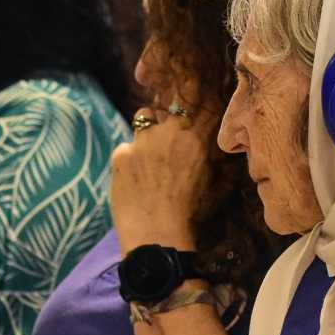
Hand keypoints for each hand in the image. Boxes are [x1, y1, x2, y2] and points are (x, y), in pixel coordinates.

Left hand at [109, 110, 216, 251]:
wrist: (158, 235)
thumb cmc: (190, 214)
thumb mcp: (213, 181)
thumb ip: (211, 155)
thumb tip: (211, 142)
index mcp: (196, 138)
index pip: (196, 101)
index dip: (190, 100)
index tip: (184, 108)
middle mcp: (170, 132)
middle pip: (164, 108)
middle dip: (163, 120)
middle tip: (163, 144)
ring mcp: (143, 141)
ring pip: (142, 119)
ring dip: (145, 133)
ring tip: (146, 160)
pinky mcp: (121, 154)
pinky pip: (124, 147)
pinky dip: (127, 159)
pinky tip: (132, 180)